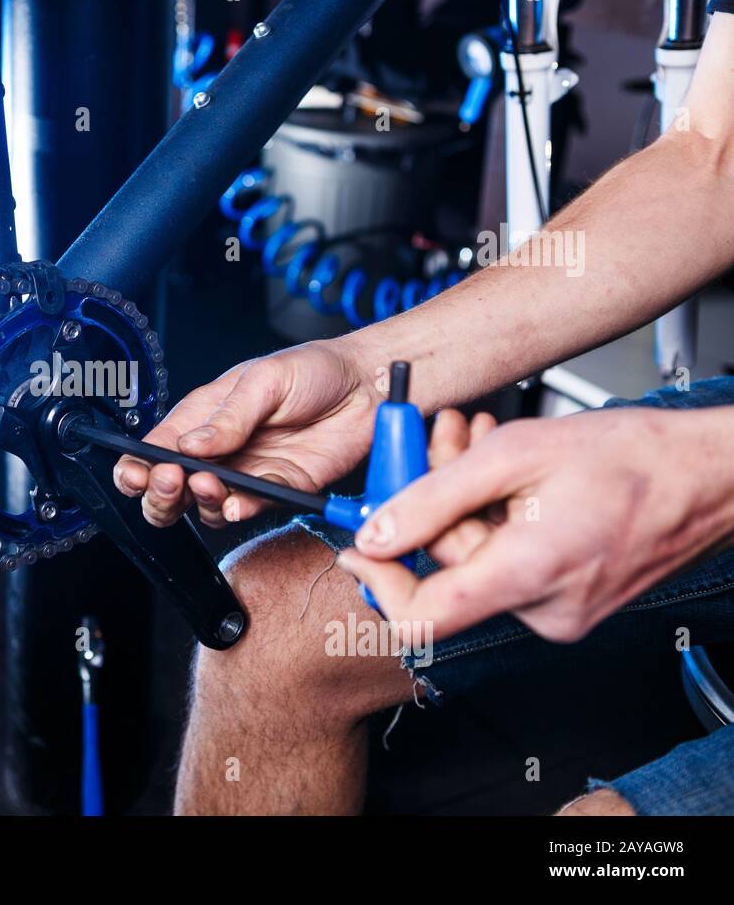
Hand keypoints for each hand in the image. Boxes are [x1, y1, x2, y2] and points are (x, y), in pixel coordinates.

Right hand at [113, 340, 383, 527]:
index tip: (137, 473)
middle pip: (171, 488)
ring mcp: (247, 473)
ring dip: (200, 503)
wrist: (369, 385)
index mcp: (203, 417)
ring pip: (206, 507)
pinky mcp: (280, 491)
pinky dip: (240, 511)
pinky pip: (251, 509)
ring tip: (208, 485)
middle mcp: (219, 451)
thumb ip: (228, 416)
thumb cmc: (313, 369)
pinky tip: (237, 503)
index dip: (138, 466)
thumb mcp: (263, 380)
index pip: (156, 447)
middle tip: (170, 483)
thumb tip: (191, 444)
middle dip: (160, 494)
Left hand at [337, 406, 733, 642]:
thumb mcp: (512, 453)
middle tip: (438, 440)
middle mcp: (544, 610)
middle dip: (430, 503)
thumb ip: (432, 498)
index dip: (379, 582)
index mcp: (527, 576)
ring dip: (463, 503)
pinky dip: (494, 521)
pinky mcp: (571, 604)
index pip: (422, 618)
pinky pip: (507, 567)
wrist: (710, 476)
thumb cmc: (633, 457)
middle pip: (448, 572)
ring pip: (475, 564)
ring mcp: (561, 612)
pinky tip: (509, 478)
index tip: (359, 548)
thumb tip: (375, 532)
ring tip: (481, 444)